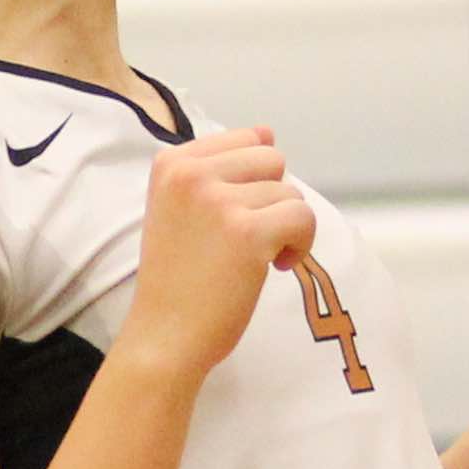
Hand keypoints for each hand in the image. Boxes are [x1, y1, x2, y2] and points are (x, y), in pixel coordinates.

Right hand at [121, 129, 321, 386]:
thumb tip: (268, 133)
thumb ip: (218, 169)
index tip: (232, 218)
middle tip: (248, 239)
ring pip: (290, 191)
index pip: (245, 139)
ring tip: (256, 258)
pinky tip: (276, 266)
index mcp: (171, 163)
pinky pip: (302, 217)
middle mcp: (190, 174)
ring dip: (284, 227)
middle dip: (271, 199)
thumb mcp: (179, 208)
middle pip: (271, 159)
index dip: (252, 181)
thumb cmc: (178, 278)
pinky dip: (301, 244)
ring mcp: (217, 201)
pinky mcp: (247, 232)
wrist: (165, 336)